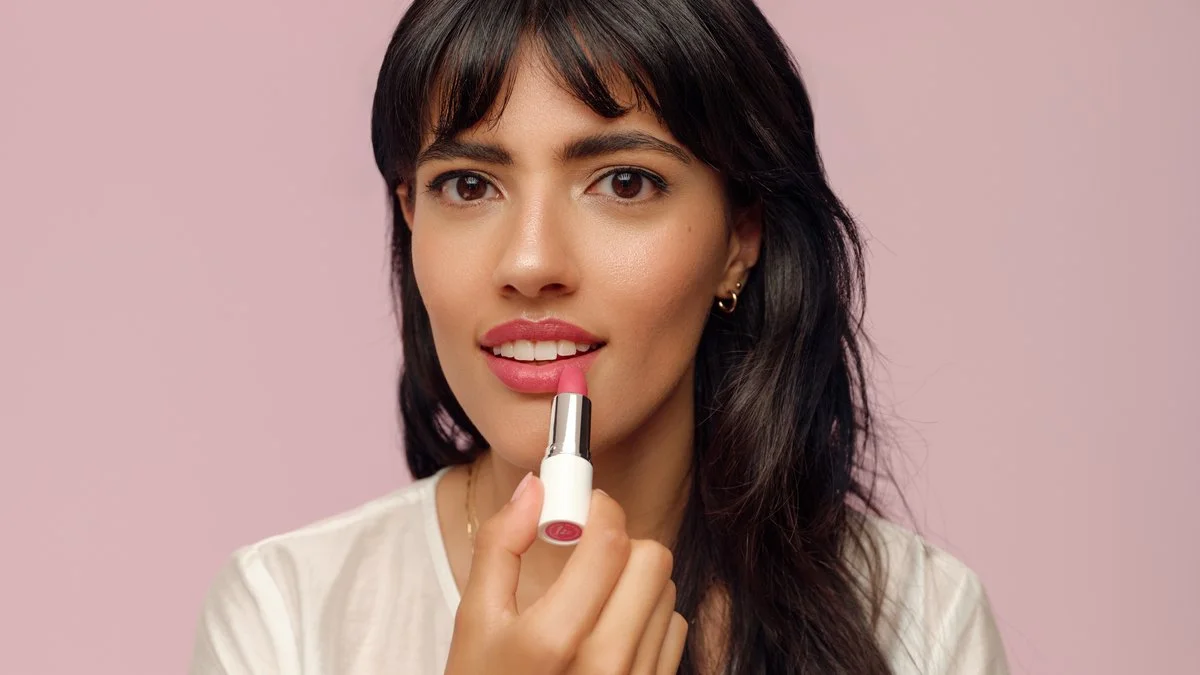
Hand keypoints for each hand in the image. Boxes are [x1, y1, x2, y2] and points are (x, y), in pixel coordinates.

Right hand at [444, 473, 687, 674]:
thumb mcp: (474, 621)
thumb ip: (499, 545)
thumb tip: (534, 487)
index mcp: (554, 639)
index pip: (609, 541)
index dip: (599, 508)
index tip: (583, 507)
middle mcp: (605, 666)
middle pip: (652, 560)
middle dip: (620, 544)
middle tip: (586, 553)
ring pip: (666, 591)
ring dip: (634, 581)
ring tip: (592, 599)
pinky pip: (674, 632)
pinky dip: (647, 618)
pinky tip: (609, 631)